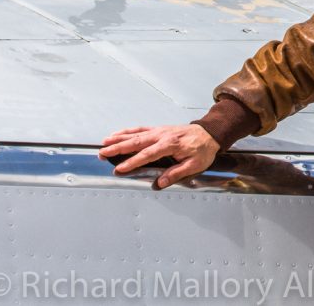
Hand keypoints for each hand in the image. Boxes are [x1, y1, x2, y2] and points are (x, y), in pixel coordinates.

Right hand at [99, 124, 219, 189]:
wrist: (210, 133)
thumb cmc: (203, 149)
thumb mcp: (195, 165)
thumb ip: (176, 174)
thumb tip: (159, 183)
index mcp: (170, 144)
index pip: (148, 155)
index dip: (132, 162)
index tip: (119, 169)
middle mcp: (162, 135)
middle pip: (137, 142)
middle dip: (118, 148)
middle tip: (102, 153)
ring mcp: (159, 131)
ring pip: (136, 134)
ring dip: (119, 138)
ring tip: (104, 143)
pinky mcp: (159, 129)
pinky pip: (140, 129)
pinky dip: (127, 131)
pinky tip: (117, 135)